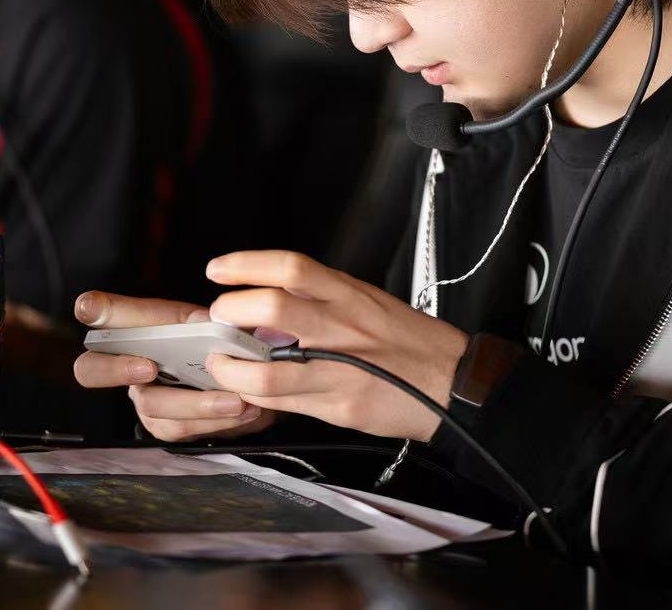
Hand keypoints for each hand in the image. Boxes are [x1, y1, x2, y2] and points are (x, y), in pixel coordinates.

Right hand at [71, 291, 273, 441]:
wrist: (249, 380)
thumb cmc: (219, 344)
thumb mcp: (215, 323)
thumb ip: (205, 321)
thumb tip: (202, 324)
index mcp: (138, 329)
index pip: (103, 315)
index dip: (92, 311)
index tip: (90, 308)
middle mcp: (127, 364)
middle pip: (91, 369)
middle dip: (115, 370)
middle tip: (148, 368)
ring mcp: (143, 397)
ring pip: (150, 405)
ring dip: (195, 404)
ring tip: (234, 400)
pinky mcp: (164, 425)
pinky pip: (180, 429)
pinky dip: (215, 420)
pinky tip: (243, 410)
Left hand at [202, 251, 467, 441]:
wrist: (453, 384)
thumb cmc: (412, 342)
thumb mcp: (370, 302)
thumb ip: (324, 300)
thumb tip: (272, 298)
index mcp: (350, 295)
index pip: (291, 267)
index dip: (247, 264)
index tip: (218, 269)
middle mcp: (343, 328)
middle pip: (272, 308)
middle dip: (232, 311)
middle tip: (218, 317)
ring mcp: (340, 370)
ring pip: (268, 369)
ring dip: (232, 367)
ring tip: (221, 363)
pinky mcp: (340, 407)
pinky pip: (284, 402)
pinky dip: (257, 396)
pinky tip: (248, 390)